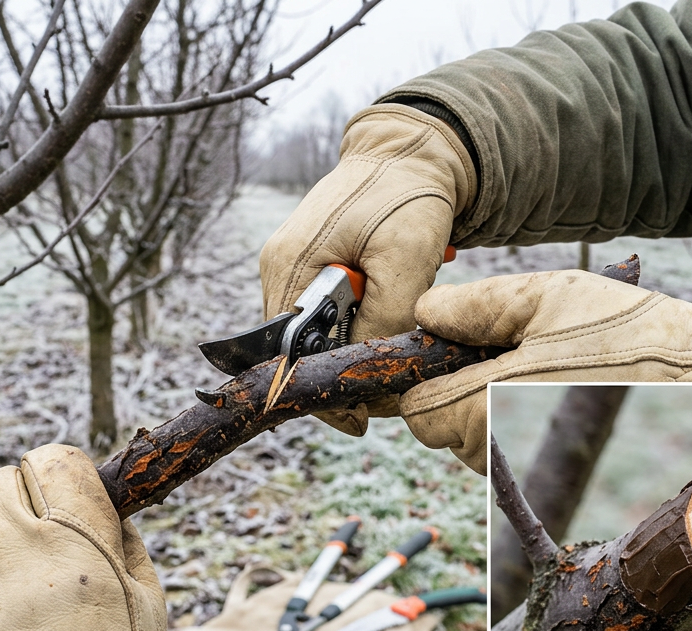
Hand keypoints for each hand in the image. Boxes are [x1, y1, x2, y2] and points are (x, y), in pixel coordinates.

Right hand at [259, 103, 476, 434]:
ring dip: (357, 346)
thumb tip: (369, 371)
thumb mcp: (406, 258)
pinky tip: (390, 311)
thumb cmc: (406, 196)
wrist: (411, 153)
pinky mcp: (312, 267)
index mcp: (288, 267)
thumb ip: (386, 317)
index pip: (286, 355)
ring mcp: (292, 268)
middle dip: (345, 369)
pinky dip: (360, 325)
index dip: (322, 390)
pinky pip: (329, 317)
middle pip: (300, 351)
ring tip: (398, 334)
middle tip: (392, 382)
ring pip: (318, 337)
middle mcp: (279, 270)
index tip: (361, 416)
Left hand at [398, 270, 691, 472]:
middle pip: (437, 427)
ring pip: (467, 438)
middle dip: (455, 387)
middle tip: (506, 345)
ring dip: (481, 402)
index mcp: (488, 404)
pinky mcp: (541, 461)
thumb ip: (475, 306)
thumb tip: (425, 313)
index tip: (448, 346)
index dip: (423, 376)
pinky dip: (505, 415)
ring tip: (534, 359)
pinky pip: (496, 444)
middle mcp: (498, 444)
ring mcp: (519, 461)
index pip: (417, 411)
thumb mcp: (546, 297)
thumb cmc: (624, 330)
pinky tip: (544, 382)